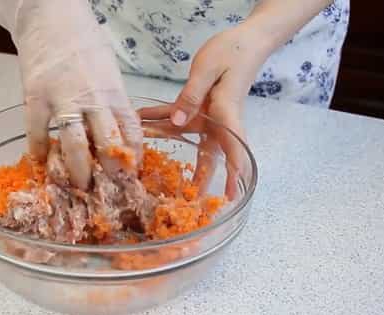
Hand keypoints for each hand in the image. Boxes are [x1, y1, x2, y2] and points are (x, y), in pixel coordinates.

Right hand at [14, 0, 142, 189]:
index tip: (132, 175)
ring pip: (75, 147)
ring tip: (77, 187)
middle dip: (110, 173)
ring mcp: (62, 99)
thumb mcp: (108, 70)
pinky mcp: (35, 98)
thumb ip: (112, 102)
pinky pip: (37, 135)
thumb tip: (117, 134)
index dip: (134, 158)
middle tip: (107, 190)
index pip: (132, 132)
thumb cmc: (83, 41)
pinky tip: (40, 164)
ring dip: (77, 172)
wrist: (51, 15)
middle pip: (108, 144)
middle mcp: (92, 98)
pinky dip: (39, 154)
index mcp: (114, 92)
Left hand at [138, 25, 268, 198]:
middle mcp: (219, 121)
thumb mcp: (208, 70)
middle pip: (210, 156)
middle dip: (202, 180)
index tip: (231, 193)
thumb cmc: (232, 52)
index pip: (233, 149)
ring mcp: (209, 116)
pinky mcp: (198, 107)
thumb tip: (177, 122)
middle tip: (194, 203)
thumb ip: (190, 96)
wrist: (245, 41)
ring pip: (189, 142)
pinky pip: (176, 119)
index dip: (233, 173)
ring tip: (157, 177)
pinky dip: (158, 121)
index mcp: (226, 114)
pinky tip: (138, 122)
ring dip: (173, 157)